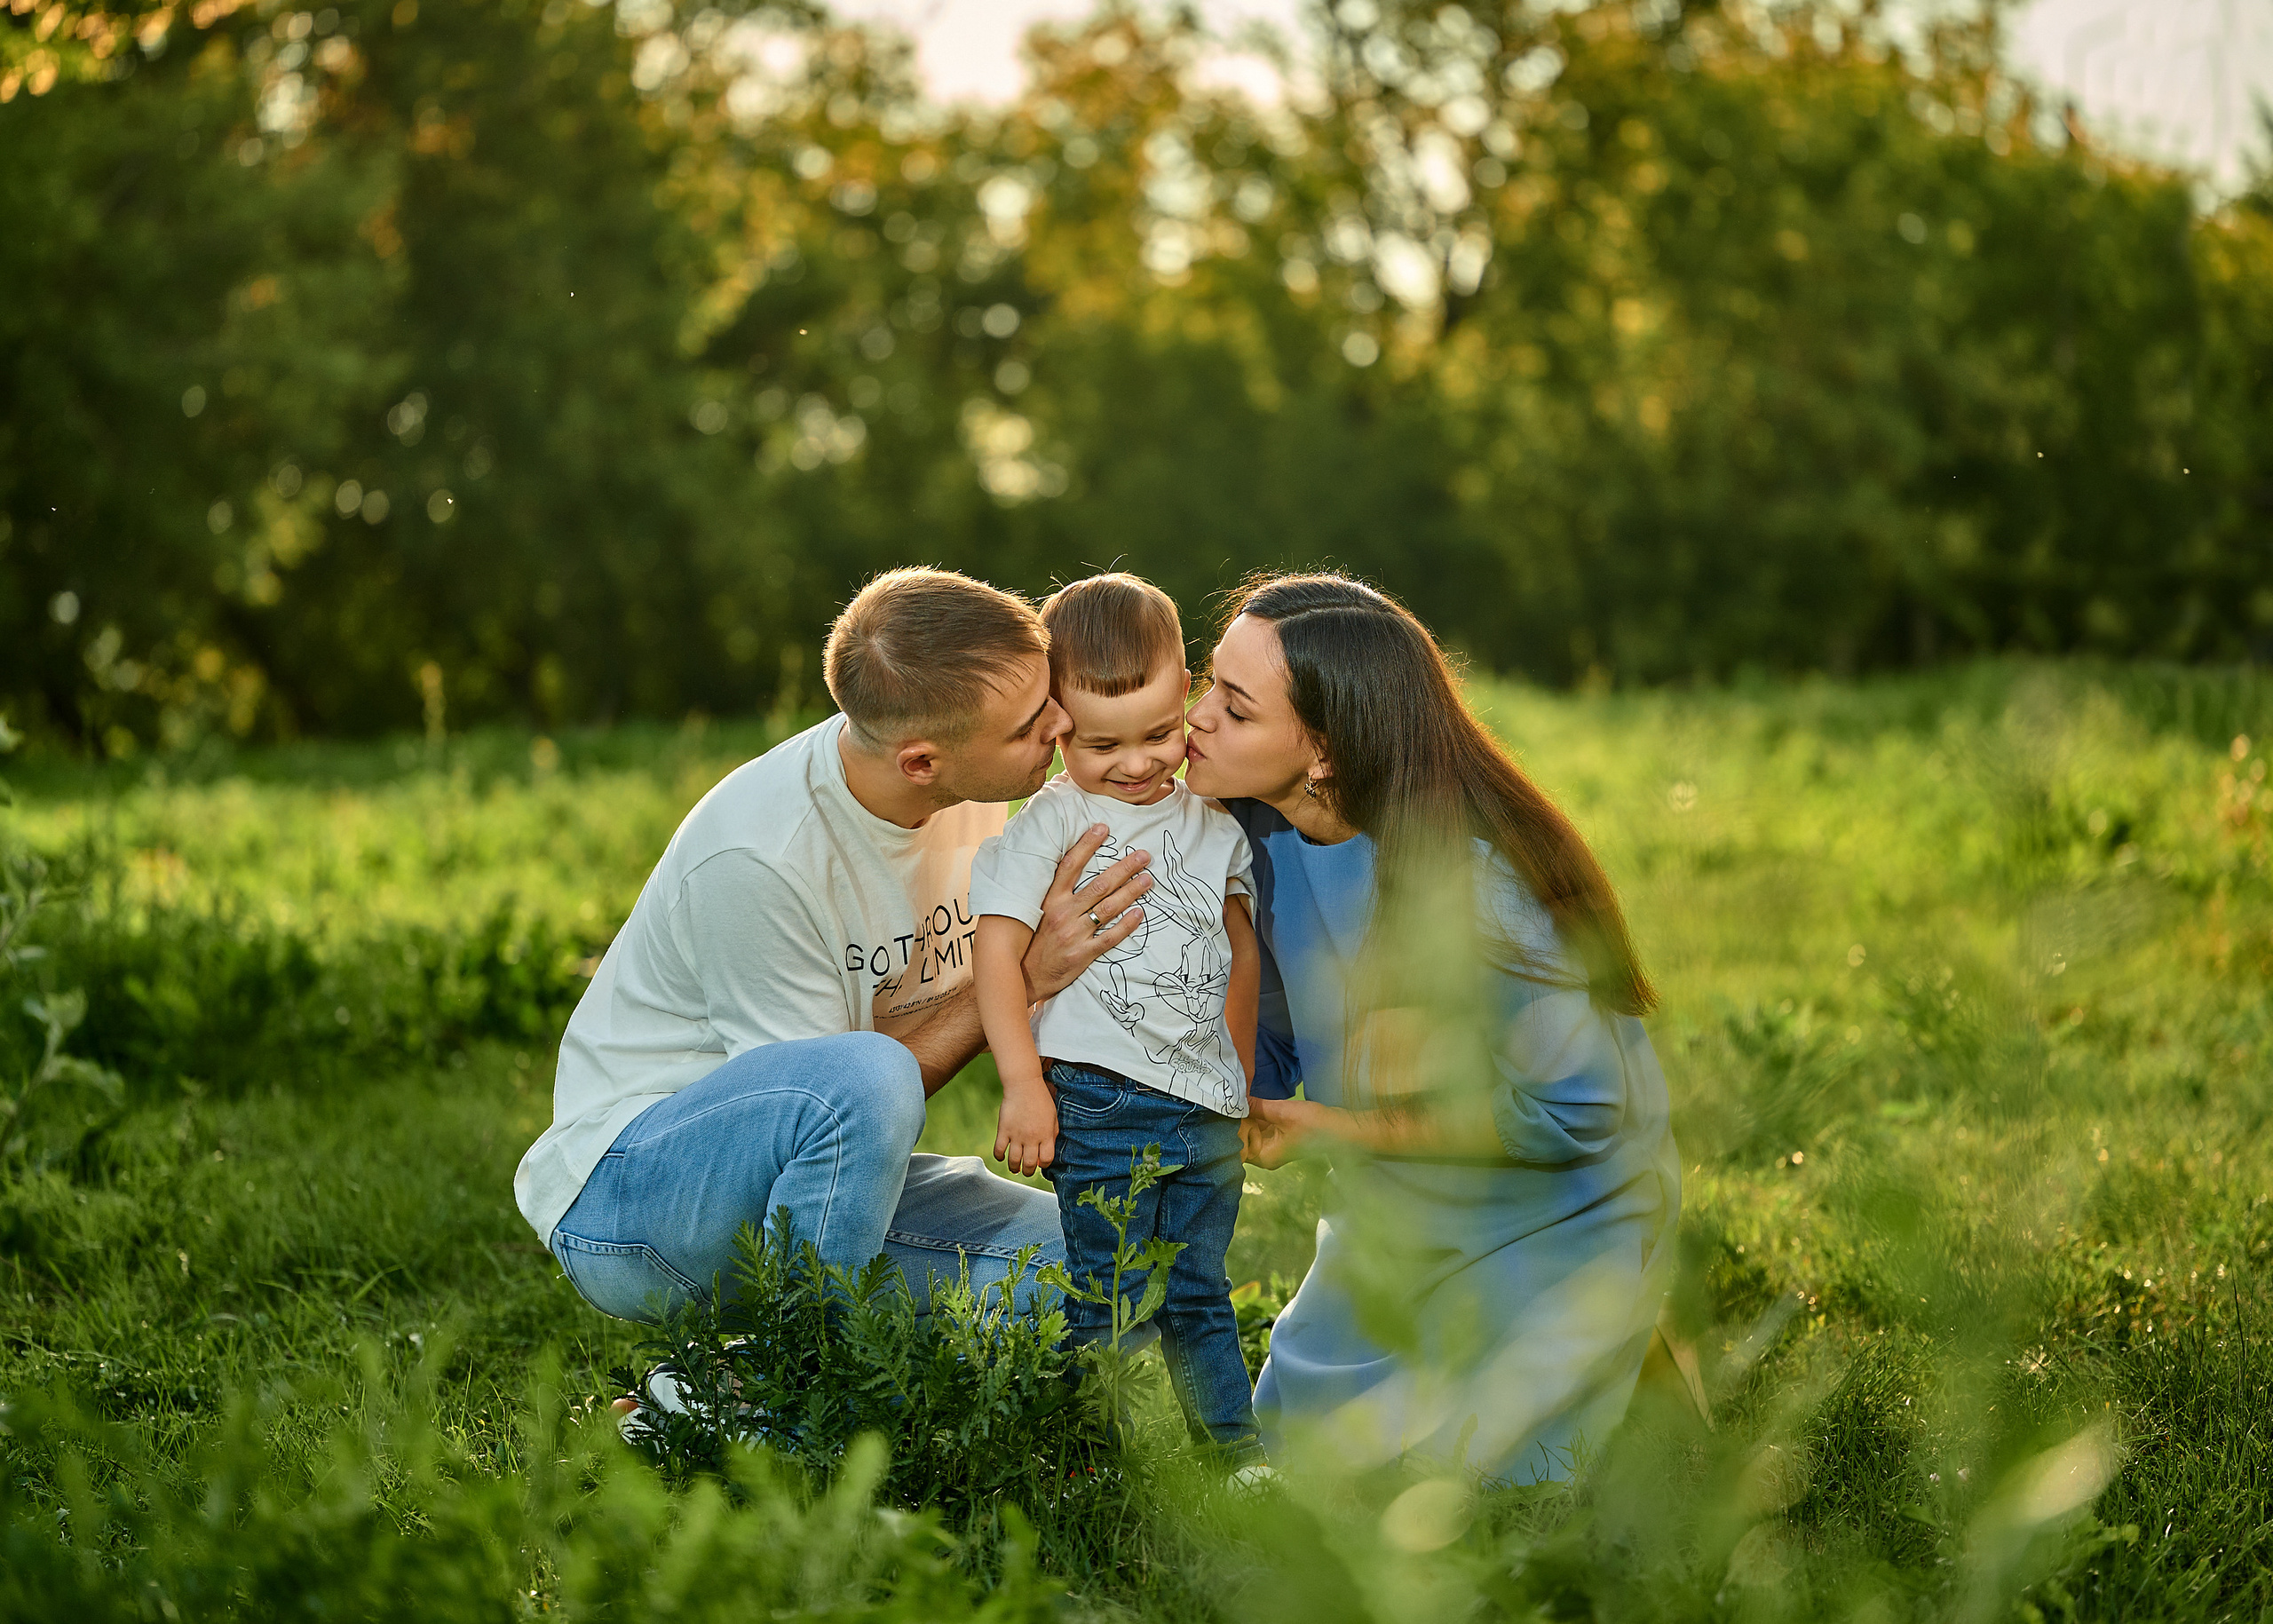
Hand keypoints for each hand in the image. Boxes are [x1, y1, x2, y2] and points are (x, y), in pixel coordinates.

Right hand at [994, 1082, 1057, 1176]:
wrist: (1024, 1085)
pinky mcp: (1003, 1130)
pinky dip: (999, 1156)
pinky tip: (1001, 1157)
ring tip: (1014, 1168)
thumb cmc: (1040, 1100)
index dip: (1044, 1164)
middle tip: (1026, 1170)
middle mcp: (1032, 1137)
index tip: (1040, 1162)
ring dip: (1014, 1168)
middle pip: (1029, 1164)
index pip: (1046, 1159)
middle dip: (1028, 1171)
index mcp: (1046, 1134)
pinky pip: (999, 1149)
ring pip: (1014, 1160)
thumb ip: (1052, 1135)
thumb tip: (1046, 1153)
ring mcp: (1016, 1134)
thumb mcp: (1053, 1117)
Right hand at [1021, 824, 1151, 1001]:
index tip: (1103, 828)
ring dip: (1131, 892)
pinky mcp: (1083, 954)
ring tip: (1148, 879)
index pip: (1070, 866)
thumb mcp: (1036, 911)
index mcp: (1049, 900)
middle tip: (1143, 856)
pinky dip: (1126, 924)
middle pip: (1099, 885)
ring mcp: (1074, 934)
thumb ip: (1052, 891)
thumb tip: (1068, 865)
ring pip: (1108, 908)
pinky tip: (1140, 913)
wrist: (1024, 977)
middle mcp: (1062, 913)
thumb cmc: (1032, 941)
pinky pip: (1110, 937)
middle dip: (1124, 868)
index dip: (1086, 845)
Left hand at [1240, 1095, 1335, 1169]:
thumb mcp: (1280, 1112)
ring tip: (1239, 1100)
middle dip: (1238, 1121)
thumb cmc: (1313, 1124)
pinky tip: (1252, 1103)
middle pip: (1242, 1140)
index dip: (1231, 1131)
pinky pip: (1262, 1127)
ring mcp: (1274, 1146)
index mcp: (1265, 1157)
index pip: (1237, 1148)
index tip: (1228, 1113)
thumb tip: (1235, 1100)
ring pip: (1252, 1132)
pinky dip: (1257, 1117)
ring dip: (1248, 1117)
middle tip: (1232, 1102)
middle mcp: (1267, 1155)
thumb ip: (1256, 1106)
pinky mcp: (1280, 1137)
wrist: (1339, 1126)